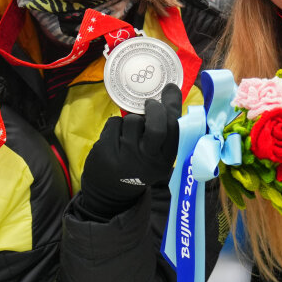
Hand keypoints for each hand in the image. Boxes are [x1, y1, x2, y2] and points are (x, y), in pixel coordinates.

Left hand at [80, 83, 182, 217]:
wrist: (109, 192)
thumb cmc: (138, 166)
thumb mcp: (157, 158)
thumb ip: (164, 133)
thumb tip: (169, 92)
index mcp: (165, 160)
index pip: (175, 128)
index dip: (173, 105)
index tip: (169, 89)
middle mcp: (148, 160)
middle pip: (157, 126)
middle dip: (154, 108)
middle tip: (150, 104)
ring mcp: (126, 156)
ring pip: (132, 121)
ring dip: (131, 119)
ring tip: (130, 131)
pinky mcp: (107, 151)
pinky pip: (114, 123)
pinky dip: (115, 125)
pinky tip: (115, 137)